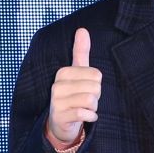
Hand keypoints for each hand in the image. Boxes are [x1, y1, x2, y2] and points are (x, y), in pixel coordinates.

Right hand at [45, 27, 100, 146]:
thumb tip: (82, 30)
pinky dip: (90, 117)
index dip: (96, 85)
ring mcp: (57, 101)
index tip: (85, 89)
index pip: (96, 74)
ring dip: (93, 108)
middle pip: (95, 87)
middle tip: (85, 101)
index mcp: (63, 72)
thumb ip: (80, 52)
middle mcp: (57, 85)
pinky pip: (84, 114)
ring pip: (90, 100)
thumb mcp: (77, 73)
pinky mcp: (60, 116)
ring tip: (85, 109)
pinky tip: (85, 117)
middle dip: (95, 97)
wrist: (61, 123)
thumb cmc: (73, 96)